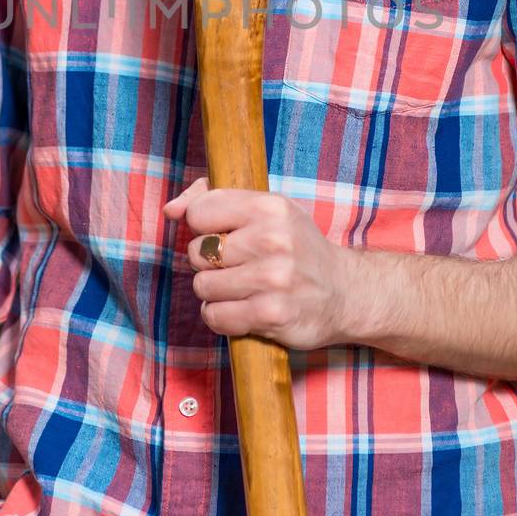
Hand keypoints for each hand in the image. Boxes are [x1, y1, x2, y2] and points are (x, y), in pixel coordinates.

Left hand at [164, 177, 351, 349]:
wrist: (345, 294)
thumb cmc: (297, 248)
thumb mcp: (266, 210)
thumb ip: (213, 198)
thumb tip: (171, 209)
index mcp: (269, 206)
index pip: (199, 213)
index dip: (203, 228)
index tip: (224, 236)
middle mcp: (272, 239)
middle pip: (197, 253)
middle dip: (210, 263)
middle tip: (239, 266)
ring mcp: (272, 278)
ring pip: (203, 286)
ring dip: (216, 293)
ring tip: (242, 289)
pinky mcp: (271, 314)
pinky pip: (215, 316)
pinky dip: (221, 317)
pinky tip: (243, 310)